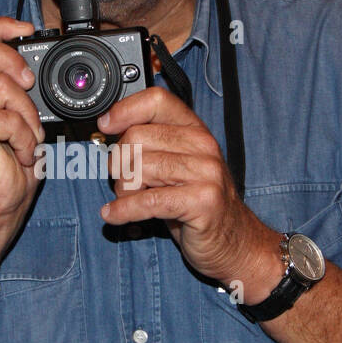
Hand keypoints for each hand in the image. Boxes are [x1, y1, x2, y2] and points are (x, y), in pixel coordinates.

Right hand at [0, 17, 44, 238]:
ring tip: (25, 140)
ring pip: (1, 85)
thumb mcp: (16, 121)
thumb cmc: (5, 171)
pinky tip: (19, 154)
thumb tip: (38, 68)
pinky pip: (7, 117)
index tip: (26, 31)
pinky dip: (24, 137)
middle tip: (29, 84)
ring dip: (27, 115)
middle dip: (10, 58)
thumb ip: (18, 92)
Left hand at [97, 87, 278, 299]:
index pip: (157, 101)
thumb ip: (152, 147)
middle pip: (136, 138)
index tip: (106, 126)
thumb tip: (109, 132)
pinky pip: (147, 201)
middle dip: (118, 164)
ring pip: (138, 169)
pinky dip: (124, 210)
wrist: (235, 241)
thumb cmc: (198, 204)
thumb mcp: (177, 167)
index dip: (125, 110)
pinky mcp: (202, 201)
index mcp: (195, 131)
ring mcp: (206, 173)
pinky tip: (115, 215)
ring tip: (129, 202)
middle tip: (123, 183)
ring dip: (123, 191)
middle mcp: (203, 146)